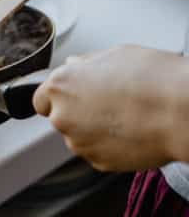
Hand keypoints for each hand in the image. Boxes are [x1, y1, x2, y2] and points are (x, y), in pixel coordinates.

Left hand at [33, 45, 188, 170]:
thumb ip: (85, 63)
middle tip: (103, 101)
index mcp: (60, 86)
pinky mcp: (98, 162)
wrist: (179, 111)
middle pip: (59, 117)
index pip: (40, 99)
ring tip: (121, 114)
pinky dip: (106, 143)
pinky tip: (127, 129)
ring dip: (91, 128)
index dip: (55, 97)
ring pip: (78, 135)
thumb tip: (74, 65)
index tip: (68, 96)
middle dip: (75, 111)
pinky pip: (95, 150)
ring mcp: (79, 142)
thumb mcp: (113, 55)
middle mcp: (63, 116)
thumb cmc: (150, 78)